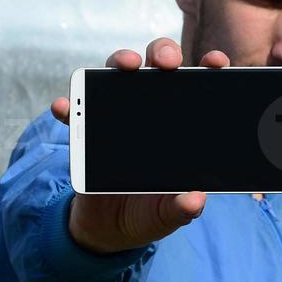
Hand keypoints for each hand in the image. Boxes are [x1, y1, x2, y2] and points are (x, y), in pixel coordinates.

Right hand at [51, 39, 230, 253]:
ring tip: (126, 65)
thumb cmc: (149, 212)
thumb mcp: (168, 213)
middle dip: (164, 53)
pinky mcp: (86, 130)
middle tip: (167, 62)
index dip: (210, 67)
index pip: (199, 86)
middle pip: (158, 67)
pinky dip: (69, 106)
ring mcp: (116, 115)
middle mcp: (150, 109)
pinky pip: (75, 111)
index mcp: (181, 124)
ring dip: (121, 60)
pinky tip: (65, 107)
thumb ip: (182, 208)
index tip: (216, 61)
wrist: (110, 228)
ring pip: (119, 74)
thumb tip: (195, 200)